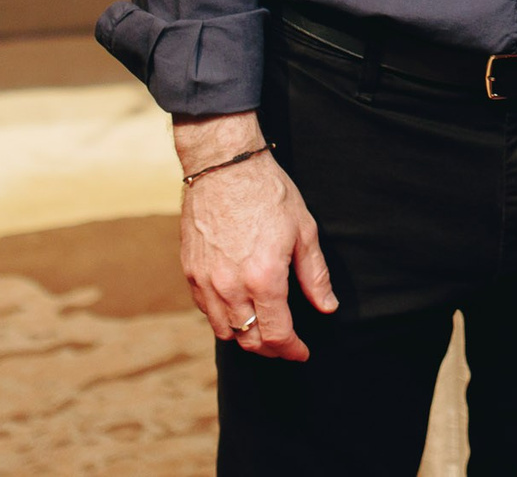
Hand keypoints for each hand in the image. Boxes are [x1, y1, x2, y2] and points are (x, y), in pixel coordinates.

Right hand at [176, 118, 336, 361]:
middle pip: (249, 340)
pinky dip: (223, 318)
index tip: (301, 351)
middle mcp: (230, 287)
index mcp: (264, 279)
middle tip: (286, 344)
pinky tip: (238, 308)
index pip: (277, 335)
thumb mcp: (304, 231)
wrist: (224, 165)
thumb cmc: (269, 193)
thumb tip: (327, 307)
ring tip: (263, 329)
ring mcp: (206, 281)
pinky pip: (206, 310)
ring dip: (245, 337)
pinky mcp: (190, 271)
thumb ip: (315, 276)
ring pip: (224, 331)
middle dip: (270, 348)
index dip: (292, 350)